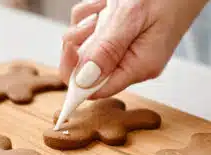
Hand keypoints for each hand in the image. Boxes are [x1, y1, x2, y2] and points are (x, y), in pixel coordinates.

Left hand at [59, 0, 208, 98]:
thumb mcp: (132, 17)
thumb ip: (108, 49)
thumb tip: (83, 80)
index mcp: (139, 67)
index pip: (97, 90)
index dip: (76, 78)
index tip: (70, 50)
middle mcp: (132, 64)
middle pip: (86, 71)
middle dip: (78, 45)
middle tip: (90, 22)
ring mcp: (126, 51)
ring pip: (86, 49)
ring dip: (84, 26)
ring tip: (103, 6)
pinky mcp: (122, 38)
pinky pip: (92, 34)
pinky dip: (89, 17)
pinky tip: (105, 4)